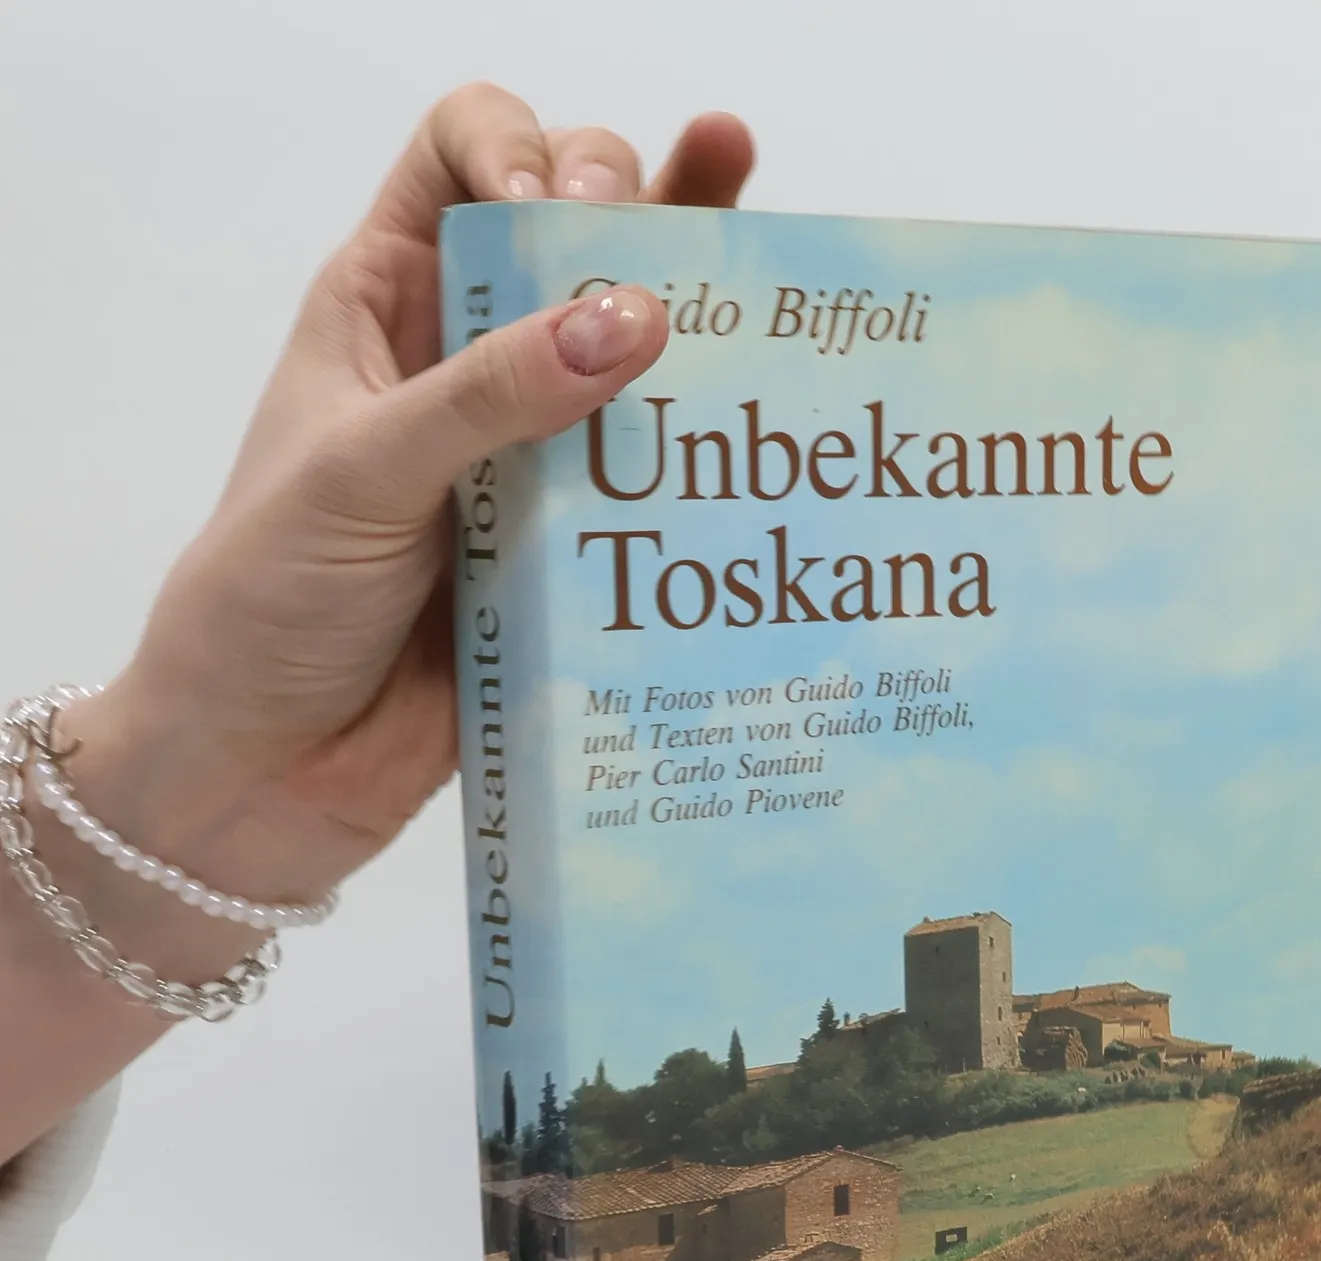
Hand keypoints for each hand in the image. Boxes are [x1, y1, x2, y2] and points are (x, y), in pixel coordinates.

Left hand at [68, 84, 753, 921]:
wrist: (272, 766)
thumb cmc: (269, 599)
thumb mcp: (363, 471)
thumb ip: (493, 395)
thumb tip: (634, 317)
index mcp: (387, 304)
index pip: (461, 159)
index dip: (519, 151)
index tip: (552, 215)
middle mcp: (470, 363)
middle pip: (576, 236)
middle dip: (636, 214)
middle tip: (666, 262)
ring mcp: (532, 457)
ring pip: (634, 360)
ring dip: (701, 321)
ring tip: (769, 289)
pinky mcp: (579, 548)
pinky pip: (655, 485)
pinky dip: (709, 460)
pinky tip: (765, 436)